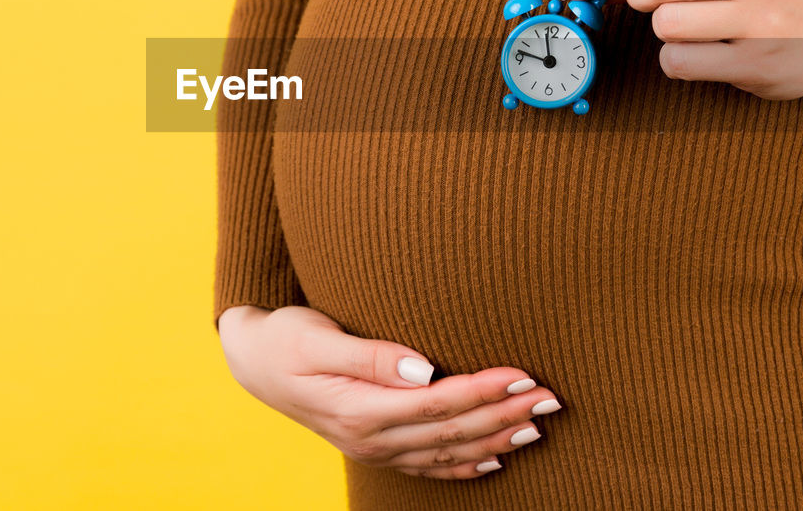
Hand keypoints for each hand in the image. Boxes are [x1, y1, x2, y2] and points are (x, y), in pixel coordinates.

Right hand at [217, 305, 562, 478]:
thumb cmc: (285, 339)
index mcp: (359, 410)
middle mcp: (369, 438)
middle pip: (450, 431)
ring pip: (446, 452)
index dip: (483, 390)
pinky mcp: (373, 446)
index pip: (437, 404)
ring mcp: (371, 448)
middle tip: (549, 397)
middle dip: (503, 414)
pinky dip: (463, 465)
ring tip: (536, 424)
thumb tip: (424, 369)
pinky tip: (493, 459)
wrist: (252, 360)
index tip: (522, 375)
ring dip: (494, 438)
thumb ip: (371, 355)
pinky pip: (427, 465)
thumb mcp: (317, 338)